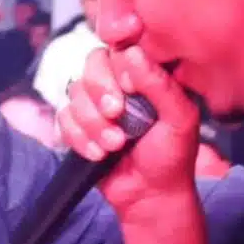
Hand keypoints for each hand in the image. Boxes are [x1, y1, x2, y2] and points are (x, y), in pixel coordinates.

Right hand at [57, 46, 199, 218]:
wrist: (151, 196)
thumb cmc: (172, 156)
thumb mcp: (179, 119)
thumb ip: (161, 85)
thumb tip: (132, 53)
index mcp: (149, 75)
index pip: (124, 47)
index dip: (120, 65)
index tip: (131, 88)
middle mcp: (122, 83)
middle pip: (93, 62)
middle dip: (101, 91)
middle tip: (117, 114)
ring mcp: (98, 103)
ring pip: (75, 91)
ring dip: (93, 122)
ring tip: (115, 145)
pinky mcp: (80, 125)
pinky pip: (64, 118)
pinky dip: (80, 138)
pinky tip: (99, 154)